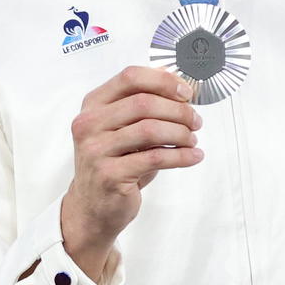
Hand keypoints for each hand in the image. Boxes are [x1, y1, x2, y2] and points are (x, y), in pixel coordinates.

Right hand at [58, 65, 201, 283]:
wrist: (92, 207)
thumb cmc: (113, 163)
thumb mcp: (122, 128)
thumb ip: (142, 103)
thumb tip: (174, 80)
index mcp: (93, 106)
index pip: (130, 77)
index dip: (163, 81)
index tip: (186, 92)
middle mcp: (89, 125)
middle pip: (143, 102)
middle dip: (178, 110)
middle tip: (195, 121)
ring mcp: (97, 151)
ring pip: (151, 129)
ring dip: (181, 133)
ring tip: (192, 140)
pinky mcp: (110, 175)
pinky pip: (155, 158)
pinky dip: (181, 156)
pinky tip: (192, 156)